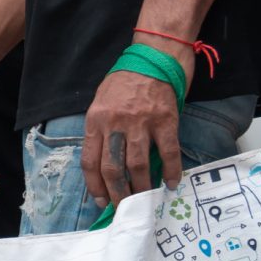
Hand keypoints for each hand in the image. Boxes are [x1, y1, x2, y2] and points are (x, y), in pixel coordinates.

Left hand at [81, 66, 184, 204]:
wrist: (155, 52)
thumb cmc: (127, 77)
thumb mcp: (102, 101)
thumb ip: (102, 129)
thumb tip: (107, 162)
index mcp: (96, 120)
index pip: (90, 161)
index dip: (95, 185)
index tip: (101, 201)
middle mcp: (115, 123)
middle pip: (113, 168)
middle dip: (117, 193)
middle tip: (123, 208)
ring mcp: (141, 122)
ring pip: (137, 165)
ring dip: (141, 188)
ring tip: (144, 200)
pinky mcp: (165, 119)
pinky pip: (167, 152)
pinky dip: (170, 170)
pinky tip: (170, 183)